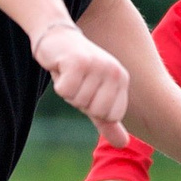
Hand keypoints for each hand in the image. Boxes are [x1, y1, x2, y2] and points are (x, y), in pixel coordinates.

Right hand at [36, 23, 131, 146]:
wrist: (57, 36)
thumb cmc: (77, 70)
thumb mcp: (95, 96)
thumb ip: (108, 121)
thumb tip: (123, 144)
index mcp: (122, 80)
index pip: (112, 116)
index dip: (94, 109)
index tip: (88, 91)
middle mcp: (114, 71)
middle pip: (95, 110)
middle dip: (79, 101)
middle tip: (77, 81)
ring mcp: (97, 65)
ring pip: (78, 100)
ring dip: (67, 90)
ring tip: (70, 73)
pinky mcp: (77, 62)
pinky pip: (65, 91)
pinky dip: (58, 83)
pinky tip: (61, 68)